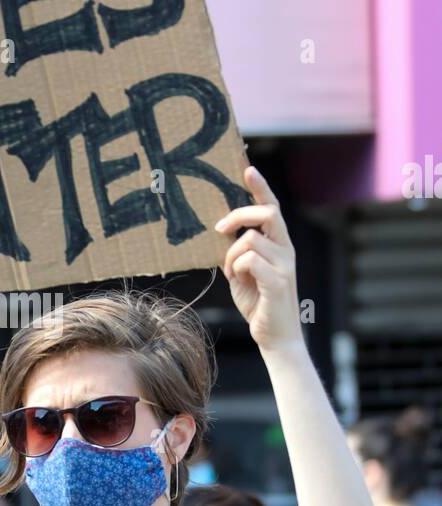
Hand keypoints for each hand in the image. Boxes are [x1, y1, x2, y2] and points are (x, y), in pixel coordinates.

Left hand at [215, 166, 302, 354]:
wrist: (276, 337)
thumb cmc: (258, 302)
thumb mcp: (243, 271)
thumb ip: (237, 250)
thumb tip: (220, 231)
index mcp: (279, 244)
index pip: (272, 207)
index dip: (260, 187)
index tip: (247, 168)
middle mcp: (286, 250)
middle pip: (266, 213)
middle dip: (238, 215)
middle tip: (219, 230)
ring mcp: (285, 265)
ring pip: (250, 239)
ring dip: (231, 255)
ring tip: (231, 273)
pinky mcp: (278, 282)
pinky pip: (250, 259)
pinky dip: (237, 267)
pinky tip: (237, 280)